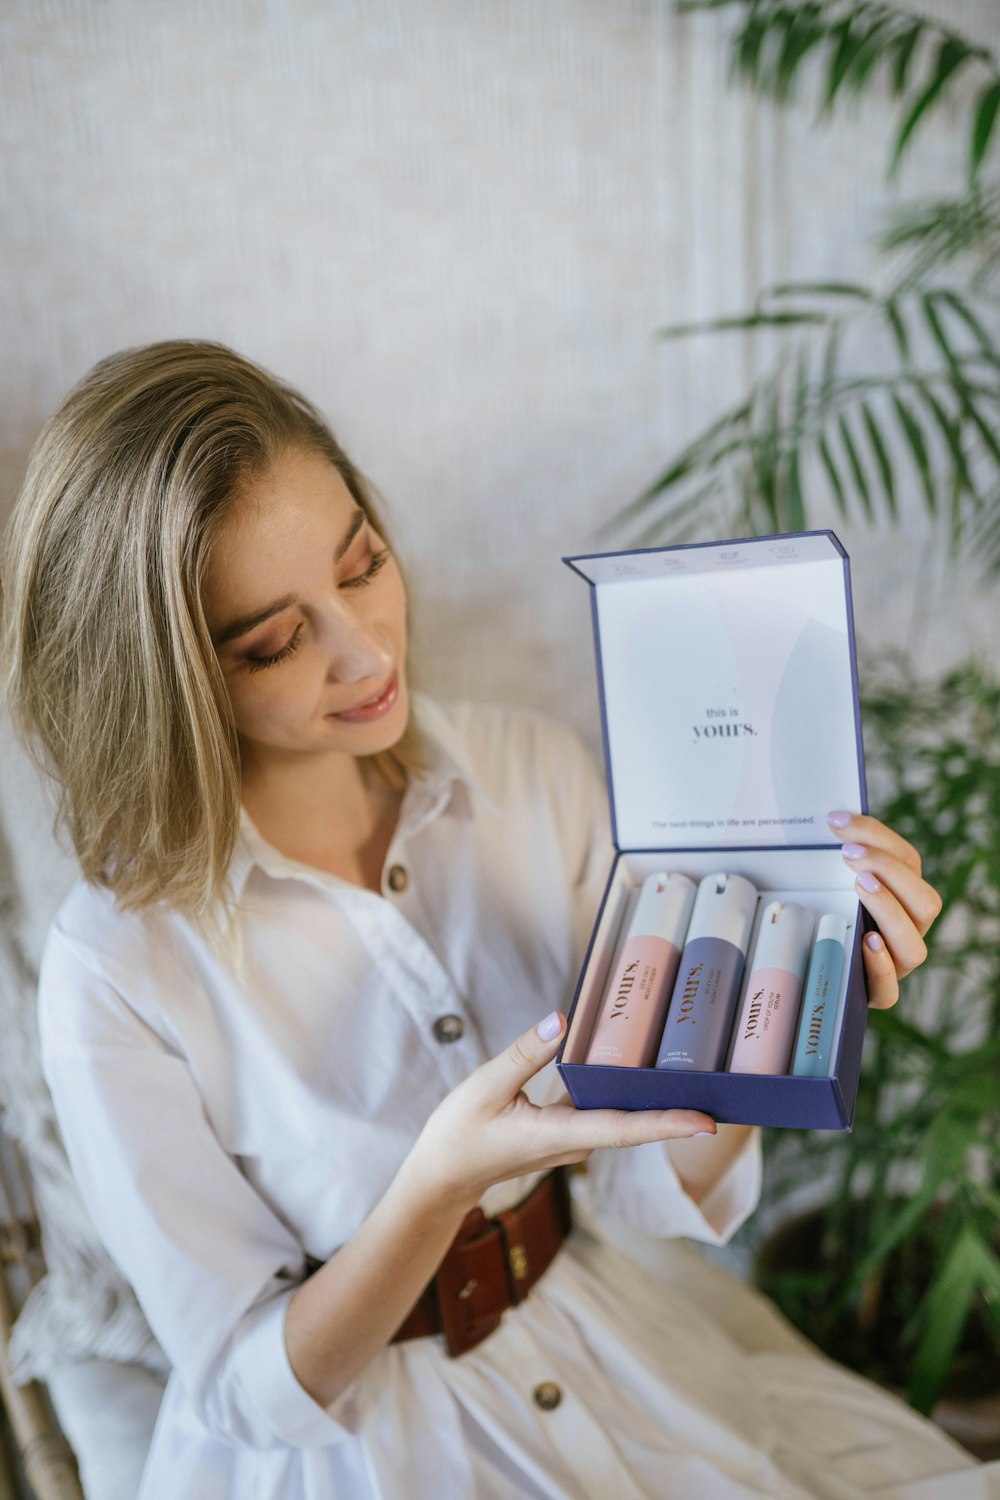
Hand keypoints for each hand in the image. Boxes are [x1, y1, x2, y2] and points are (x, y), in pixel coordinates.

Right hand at [405, 1012, 716, 1212]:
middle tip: (724, 1087)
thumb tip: (563, 1019)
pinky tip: (640, 1070)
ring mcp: (573, 1140)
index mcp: (559, 1135)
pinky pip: (605, 1113)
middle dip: (679, 1109)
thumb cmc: (458, 1135)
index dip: (668, 1124)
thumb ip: (526, 1053)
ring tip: (696, 1071)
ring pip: (623, 1119)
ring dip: (658, 1101)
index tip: (707, 1121)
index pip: (624, 1129)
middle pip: (636, 1125)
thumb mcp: (485, 1086)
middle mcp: (575, 1143)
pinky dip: (627, 1096)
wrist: (441, 1177)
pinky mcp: (566, 1132)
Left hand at [828, 810, 942, 1009]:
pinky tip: (865, 941)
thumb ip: (828, 853)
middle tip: (848, 853)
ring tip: (859, 885)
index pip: (907, 860)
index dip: (878, 836)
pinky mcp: (875, 995)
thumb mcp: (822, 877)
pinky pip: (890, 990)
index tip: (837, 819)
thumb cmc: (814, 907)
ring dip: (889, 910)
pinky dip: (881, 966)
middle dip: (890, 871)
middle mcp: (907, 930)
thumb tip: (820, 818)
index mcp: (903, 894)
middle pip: (924, 901)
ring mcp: (895, 965)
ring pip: (914, 946)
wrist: (804, 965)